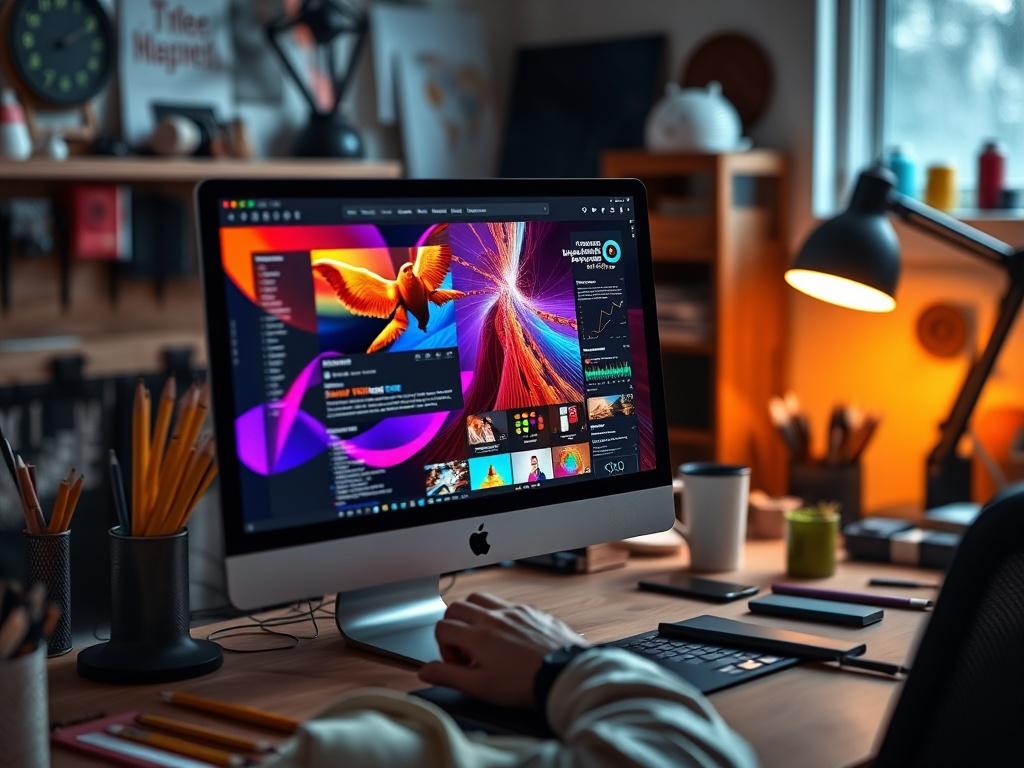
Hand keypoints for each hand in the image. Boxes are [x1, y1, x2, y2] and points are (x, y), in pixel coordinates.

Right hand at [418, 592, 587, 707]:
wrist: (564, 674)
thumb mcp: (481, 687)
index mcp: (478, 636)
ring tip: (484, 640)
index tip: (459, 663)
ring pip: (480, 598)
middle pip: (457, 607)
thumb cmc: (525, 684)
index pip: (442, 626)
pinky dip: (498, 615)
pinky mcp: (532, 611)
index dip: (444, 647)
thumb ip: (449, 676)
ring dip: (474, 615)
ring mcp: (514, 611)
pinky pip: (506, 603)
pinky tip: (508, 637)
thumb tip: (424, 671)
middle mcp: (494, 617)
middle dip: (454, 627)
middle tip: (468, 651)